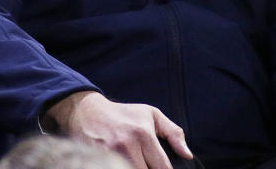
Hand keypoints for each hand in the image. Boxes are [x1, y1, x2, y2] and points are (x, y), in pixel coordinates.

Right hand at [46, 91, 191, 168]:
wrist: (87, 112)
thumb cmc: (124, 114)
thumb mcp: (151, 115)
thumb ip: (173, 133)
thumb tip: (187, 155)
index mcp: (143, 134)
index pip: (162, 167)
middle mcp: (127, 145)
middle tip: (149, 163)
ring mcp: (110, 155)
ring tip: (138, 161)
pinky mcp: (97, 160)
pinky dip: (122, 168)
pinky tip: (125, 163)